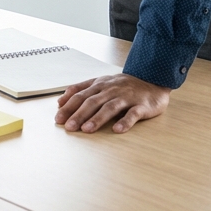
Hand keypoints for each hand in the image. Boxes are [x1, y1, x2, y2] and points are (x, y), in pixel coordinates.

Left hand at [54, 73, 170, 132]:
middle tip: (69, 127)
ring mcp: (126, 98)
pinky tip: (117, 130)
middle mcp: (111, 90)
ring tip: (87, 129)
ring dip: (97, 119)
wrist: (152, 80)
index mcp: (99, 85)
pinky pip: (133, 114)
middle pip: (92, 102)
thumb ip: (80, 90)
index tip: (58, 119)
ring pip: (110, 107)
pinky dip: (125, 122)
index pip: (80, 96)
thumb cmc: (123, 85)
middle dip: (79, 114)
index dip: (69, 107)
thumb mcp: (99, 82)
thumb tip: (60, 101)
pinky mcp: (142, 106)